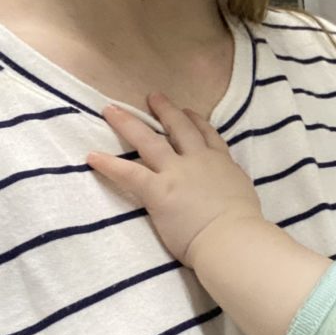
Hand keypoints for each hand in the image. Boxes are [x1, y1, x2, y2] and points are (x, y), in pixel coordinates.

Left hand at [88, 93, 263, 265]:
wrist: (232, 237)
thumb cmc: (243, 225)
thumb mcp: (244, 194)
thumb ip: (232, 184)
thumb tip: (230, 187)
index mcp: (222, 164)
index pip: (208, 136)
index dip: (196, 122)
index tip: (188, 112)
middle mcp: (198, 161)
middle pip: (179, 128)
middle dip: (166, 111)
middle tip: (153, 97)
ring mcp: (176, 173)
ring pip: (149, 141)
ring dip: (128, 123)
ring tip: (111, 110)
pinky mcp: (158, 190)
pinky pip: (129, 173)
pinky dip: (109, 164)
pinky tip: (92, 156)